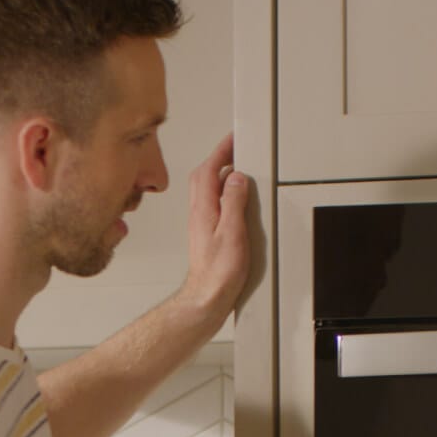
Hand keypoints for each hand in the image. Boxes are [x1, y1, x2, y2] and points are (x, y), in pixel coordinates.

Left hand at [174, 134, 252, 316]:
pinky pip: (212, 202)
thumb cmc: (218, 274)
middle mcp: (199, 213)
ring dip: (220, 173)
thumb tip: (237, 177)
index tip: (234, 138)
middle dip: (219, 157)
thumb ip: (234, 203)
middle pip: (204, 175)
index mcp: (204, 209)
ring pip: (206, 188)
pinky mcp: (207, 233)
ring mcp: (201, 223)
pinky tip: (234, 197)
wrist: (206, 298)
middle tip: (236, 147)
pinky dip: (222, 191)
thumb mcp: (232, 234)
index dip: (221, 150)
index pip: (209, 169)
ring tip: (238, 167)